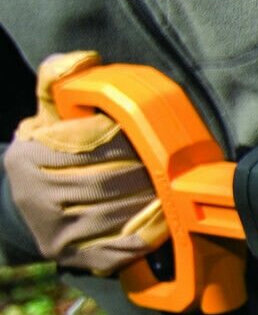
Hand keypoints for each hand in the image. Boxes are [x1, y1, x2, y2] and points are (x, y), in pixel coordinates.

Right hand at [4, 51, 167, 274]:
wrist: (28, 203)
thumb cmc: (50, 151)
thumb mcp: (47, 115)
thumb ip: (60, 82)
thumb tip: (83, 58)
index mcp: (29, 155)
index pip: (88, 144)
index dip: (123, 140)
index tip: (142, 138)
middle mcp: (35, 194)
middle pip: (105, 181)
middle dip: (144, 173)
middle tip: (169, 168)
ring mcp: (51, 230)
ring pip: (115, 215)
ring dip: (151, 204)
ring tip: (171, 192)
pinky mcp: (69, 256)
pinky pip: (116, 249)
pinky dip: (144, 237)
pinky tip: (163, 224)